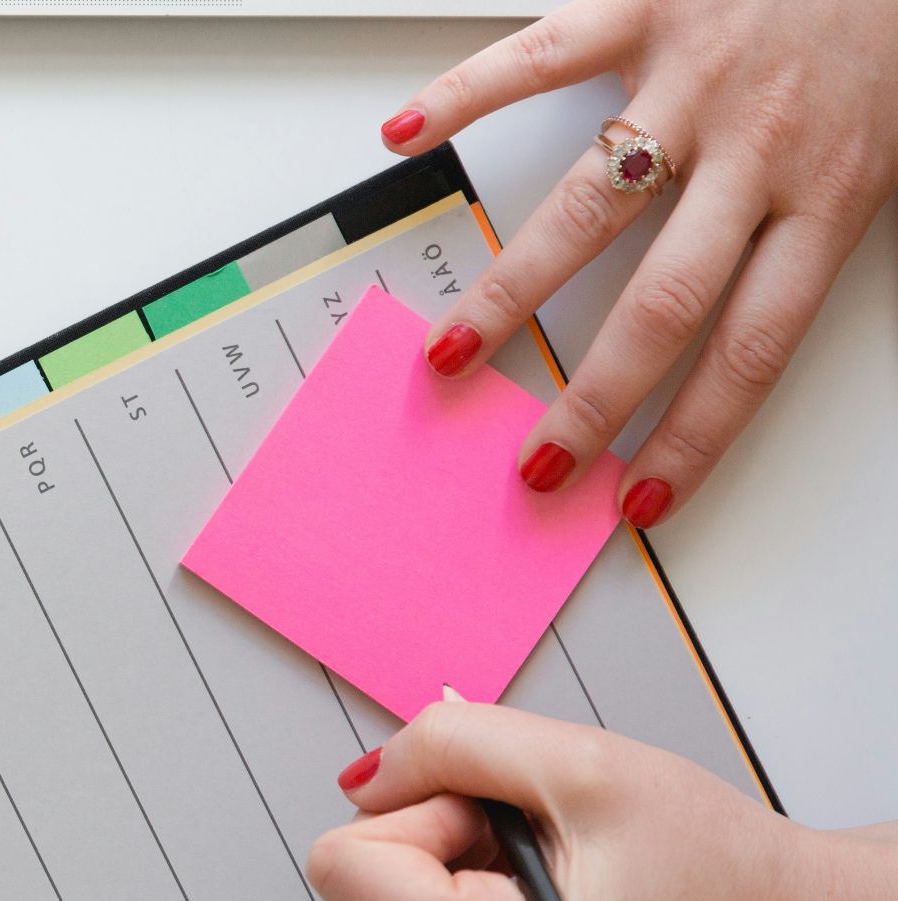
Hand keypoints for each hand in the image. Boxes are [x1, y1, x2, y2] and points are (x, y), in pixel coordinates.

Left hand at [306, 703, 897, 900]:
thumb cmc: (718, 867)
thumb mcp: (580, 762)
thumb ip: (448, 745)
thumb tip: (367, 772)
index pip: (341, 865)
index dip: (415, 813)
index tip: (497, 817)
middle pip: (361, 887)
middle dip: (438, 839)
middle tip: (540, 844)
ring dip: (459, 871)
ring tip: (560, 876)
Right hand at [377, 0, 897, 526]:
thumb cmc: (896, 24)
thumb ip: (831, 226)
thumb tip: (766, 322)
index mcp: (834, 189)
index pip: (751, 348)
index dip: (691, 436)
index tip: (637, 497)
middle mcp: (758, 146)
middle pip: (663, 302)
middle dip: (590, 395)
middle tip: (536, 455)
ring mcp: (694, 78)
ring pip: (588, 206)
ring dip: (509, 290)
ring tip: (452, 351)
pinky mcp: (647, 4)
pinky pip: (540, 54)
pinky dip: (463, 95)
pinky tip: (406, 137)